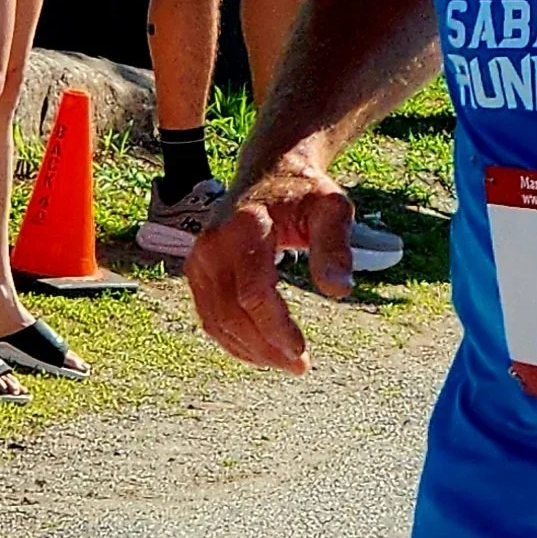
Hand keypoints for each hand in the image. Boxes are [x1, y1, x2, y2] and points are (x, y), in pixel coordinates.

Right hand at [185, 159, 357, 371]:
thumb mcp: (332, 208)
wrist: (271, 171)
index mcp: (244, 226)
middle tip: (299, 366)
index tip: (301, 352)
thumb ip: (336, 246)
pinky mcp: (197, 270)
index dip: (276, 328)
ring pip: (215, 320)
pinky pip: (209, 315)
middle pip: (231, 313)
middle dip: (265, 347)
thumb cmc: (305, 192)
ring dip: (249, 350)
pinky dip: (232, 340)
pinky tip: (261, 352)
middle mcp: (212, 243)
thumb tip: (339, 290)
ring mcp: (199, 258)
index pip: (254, 292)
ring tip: (285, 363)